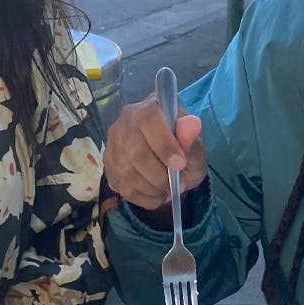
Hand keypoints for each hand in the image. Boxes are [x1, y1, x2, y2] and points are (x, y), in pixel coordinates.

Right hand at [103, 94, 205, 210]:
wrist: (172, 165)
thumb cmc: (184, 150)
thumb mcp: (195, 146)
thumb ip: (192, 138)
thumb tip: (192, 125)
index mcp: (148, 107)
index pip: (148, 119)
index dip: (163, 144)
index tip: (180, 165)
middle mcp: (125, 122)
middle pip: (134, 151)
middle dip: (159, 174)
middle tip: (178, 184)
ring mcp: (113, 144)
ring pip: (127, 172)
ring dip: (152, 187)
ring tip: (168, 188)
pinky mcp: (108, 166)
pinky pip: (122, 187)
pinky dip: (143, 196)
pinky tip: (156, 193)